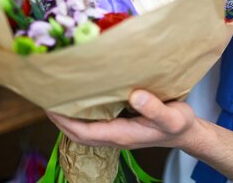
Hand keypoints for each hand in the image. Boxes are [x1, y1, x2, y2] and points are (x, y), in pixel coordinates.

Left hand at [47, 89, 197, 149]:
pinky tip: (79, 100)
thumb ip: (154, 108)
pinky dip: (81, 115)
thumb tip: (134, 95)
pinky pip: (93, 124)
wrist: (187, 132)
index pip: (84, 132)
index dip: (65, 121)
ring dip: (68, 118)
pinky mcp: (120, 126)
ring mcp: (116, 133)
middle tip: (46, 99)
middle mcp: (115, 136)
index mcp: (122, 135)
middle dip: (59, 120)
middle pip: (78, 134)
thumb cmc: (179, 124)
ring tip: (57, 98)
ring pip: (84, 130)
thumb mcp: (172, 116)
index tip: (51, 106)